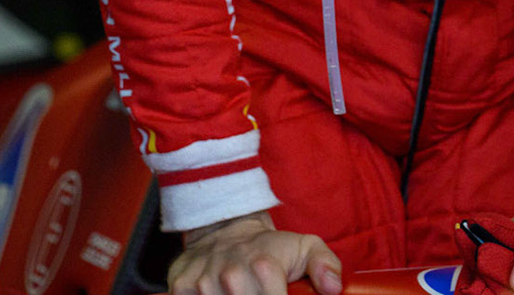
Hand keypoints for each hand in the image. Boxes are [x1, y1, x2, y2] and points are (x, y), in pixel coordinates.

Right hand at [169, 212, 342, 294]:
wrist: (222, 227)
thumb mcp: (303, 247)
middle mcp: (232, 275)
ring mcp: (204, 282)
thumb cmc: (268, 247)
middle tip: (258, 290)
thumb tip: (334, 288)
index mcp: (264, 266)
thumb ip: (324, 265)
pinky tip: (218, 294)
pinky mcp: (179, 287)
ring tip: (240, 292)